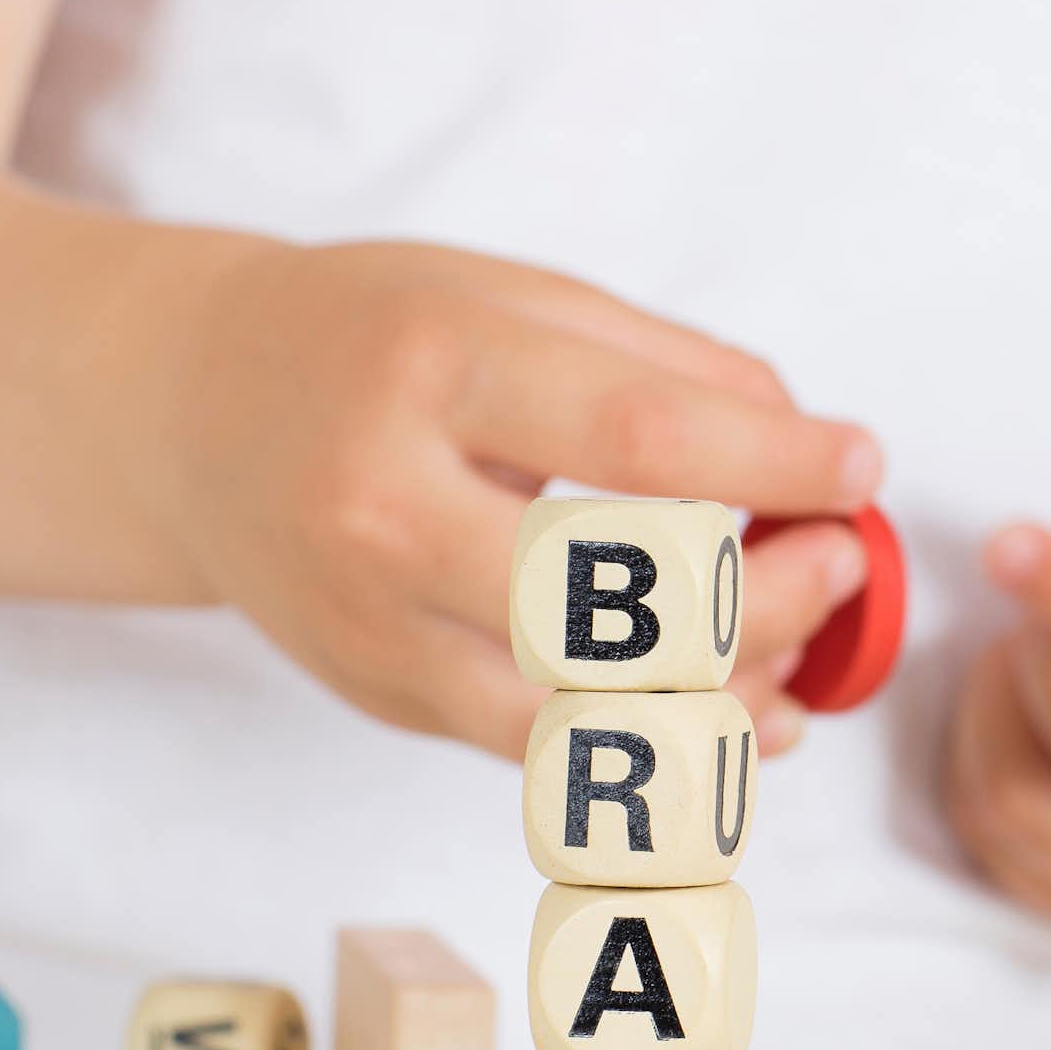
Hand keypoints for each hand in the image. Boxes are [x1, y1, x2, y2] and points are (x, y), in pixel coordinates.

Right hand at [143, 239, 878, 757]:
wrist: (191, 412)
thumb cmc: (376, 339)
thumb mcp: (513, 296)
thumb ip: (668, 365)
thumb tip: (809, 446)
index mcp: (433, 373)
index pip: (640, 440)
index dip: (777, 466)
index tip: (860, 465)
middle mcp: (389, 508)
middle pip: (623, 603)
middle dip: (772, 596)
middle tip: (841, 558)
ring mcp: (376, 623)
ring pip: (592, 711)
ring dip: (734, 691)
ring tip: (806, 640)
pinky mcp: (382, 696)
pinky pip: (551, 753)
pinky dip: (667, 746)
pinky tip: (746, 714)